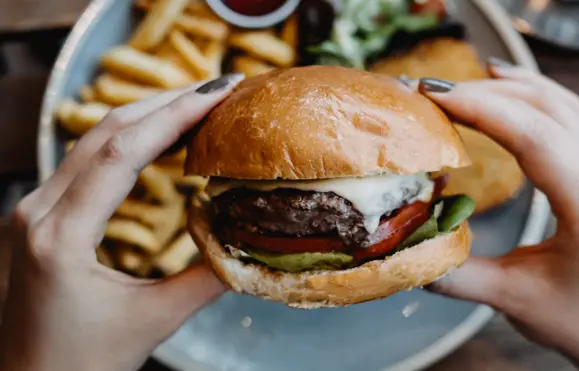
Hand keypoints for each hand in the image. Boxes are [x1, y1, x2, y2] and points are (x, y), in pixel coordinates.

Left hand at [0, 74, 243, 370]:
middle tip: (219, 89)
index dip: (177, 116)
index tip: (220, 94)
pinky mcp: (40, 215)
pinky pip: (86, 161)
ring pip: (93, 140)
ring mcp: (33, 209)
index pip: (125, 153)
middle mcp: (38, 211)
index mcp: (61, 235)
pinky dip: (128, 141)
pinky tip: (160, 139)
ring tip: (198, 105)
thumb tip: (255, 242)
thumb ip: (208, 278)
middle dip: (166, 103)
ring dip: (147, 116)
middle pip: (106, 133)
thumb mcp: (155, 322)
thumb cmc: (81, 364)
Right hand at [420, 61, 578, 370]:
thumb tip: (405, 250)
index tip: (434, 98)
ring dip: (506, 87)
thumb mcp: (512, 300)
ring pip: (557, 104)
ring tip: (457, 84)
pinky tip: (504, 81)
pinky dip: (531, 92)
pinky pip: (566, 114)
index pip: (534, 139)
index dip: (482, 110)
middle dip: (483, 93)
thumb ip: (455, 276)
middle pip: (544, 110)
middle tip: (429, 90)